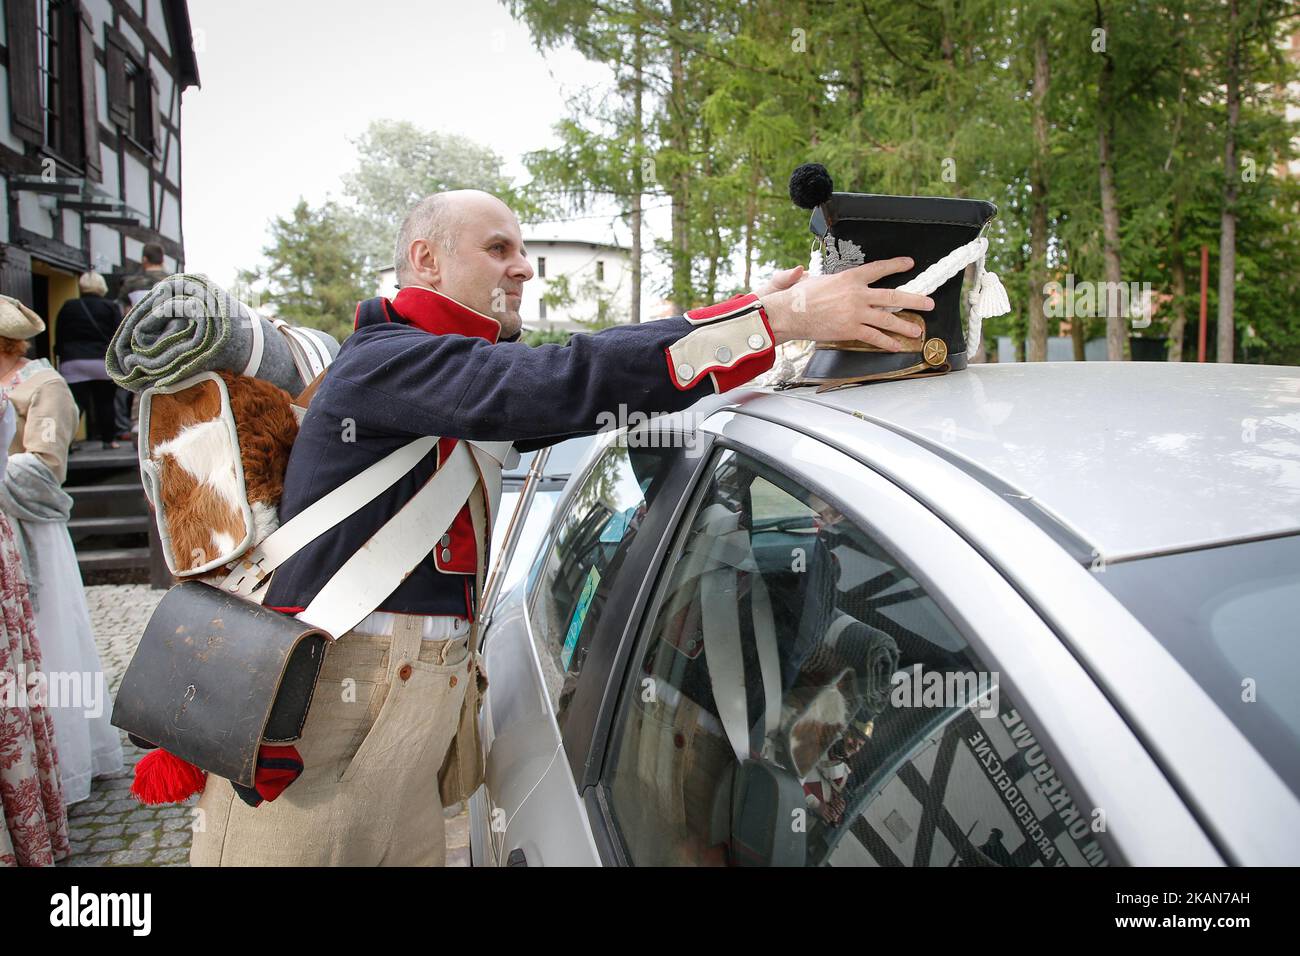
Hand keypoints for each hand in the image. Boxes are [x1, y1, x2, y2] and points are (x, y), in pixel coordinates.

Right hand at [760, 257, 933, 350]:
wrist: (790, 313)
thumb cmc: (799, 297)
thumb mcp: (813, 279)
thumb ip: (820, 277)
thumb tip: (805, 272)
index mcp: (850, 277)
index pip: (879, 269)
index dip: (896, 265)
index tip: (909, 264)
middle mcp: (857, 294)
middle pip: (893, 297)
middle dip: (914, 300)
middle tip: (929, 303)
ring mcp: (856, 313)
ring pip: (887, 320)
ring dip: (905, 326)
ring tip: (917, 330)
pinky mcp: (850, 329)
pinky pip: (874, 337)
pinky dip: (886, 342)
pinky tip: (896, 345)